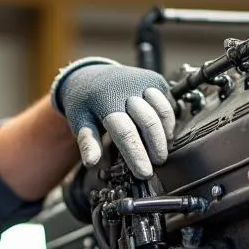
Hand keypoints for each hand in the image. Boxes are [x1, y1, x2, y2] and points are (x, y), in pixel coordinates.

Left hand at [51, 57, 175, 178]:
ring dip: (165, 135)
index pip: (125, 133)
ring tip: (161, 152)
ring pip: (162, 112)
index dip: (136, 154)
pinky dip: (168, 121)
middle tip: (157, 164)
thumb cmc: (85, 103)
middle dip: (156, 147)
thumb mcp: (80, 121)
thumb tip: (91, 162)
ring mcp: (143, 82)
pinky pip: (167, 103)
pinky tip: (164, 134)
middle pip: (148, 122)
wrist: (91, 75)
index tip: (144, 173)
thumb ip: (88, 142)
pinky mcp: (154, 80)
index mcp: (106, 101)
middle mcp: (127, 89)